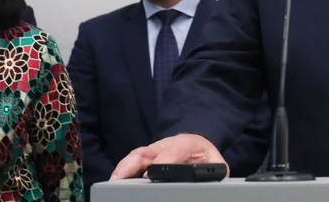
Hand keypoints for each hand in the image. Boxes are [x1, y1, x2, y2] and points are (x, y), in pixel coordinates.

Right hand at [110, 134, 228, 179]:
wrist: (195, 144)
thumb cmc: (202, 153)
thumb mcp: (214, 160)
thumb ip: (214, 170)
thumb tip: (216, 178)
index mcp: (183, 144)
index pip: (170, 152)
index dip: (161, 162)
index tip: (152, 173)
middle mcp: (162, 146)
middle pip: (143, 153)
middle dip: (130, 165)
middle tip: (119, 179)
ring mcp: (150, 152)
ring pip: (132, 159)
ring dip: (121, 171)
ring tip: (112, 185)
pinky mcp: (143, 160)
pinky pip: (129, 165)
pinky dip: (121, 174)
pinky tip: (115, 185)